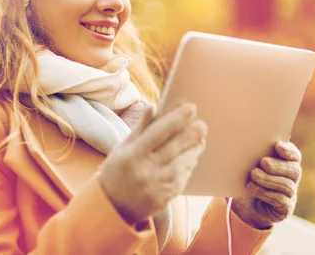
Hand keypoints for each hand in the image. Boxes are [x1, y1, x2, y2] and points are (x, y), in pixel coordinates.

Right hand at [99, 103, 206, 224]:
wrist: (112, 207)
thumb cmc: (116, 172)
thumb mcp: (122, 148)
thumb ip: (140, 128)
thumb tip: (152, 106)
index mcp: (132, 155)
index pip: (158, 132)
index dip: (176, 119)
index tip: (190, 108)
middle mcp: (145, 170)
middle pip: (174, 148)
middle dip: (191, 135)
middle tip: (202, 124)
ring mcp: (156, 186)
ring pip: (182, 164)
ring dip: (194, 150)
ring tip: (200, 139)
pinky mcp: (165, 197)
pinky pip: (182, 178)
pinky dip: (188, 166)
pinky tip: (192, 157)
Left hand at [232, 141, 301, 229]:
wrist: (244, 205)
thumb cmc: (246, 179)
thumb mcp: (245, 166)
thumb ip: (248, 154)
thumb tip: (239, 139)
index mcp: (285, 163)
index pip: (294, 155)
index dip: (289, 150)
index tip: (277, 145)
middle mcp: (291, 178)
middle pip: (294, 170)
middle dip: (278, 165)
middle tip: (263, 162)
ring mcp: (290, 194)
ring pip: (287, 186)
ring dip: (269, 179)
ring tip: (253, 174)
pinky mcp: (285, 208)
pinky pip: (281, 200)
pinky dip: (266, 193)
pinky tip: (252, 188)